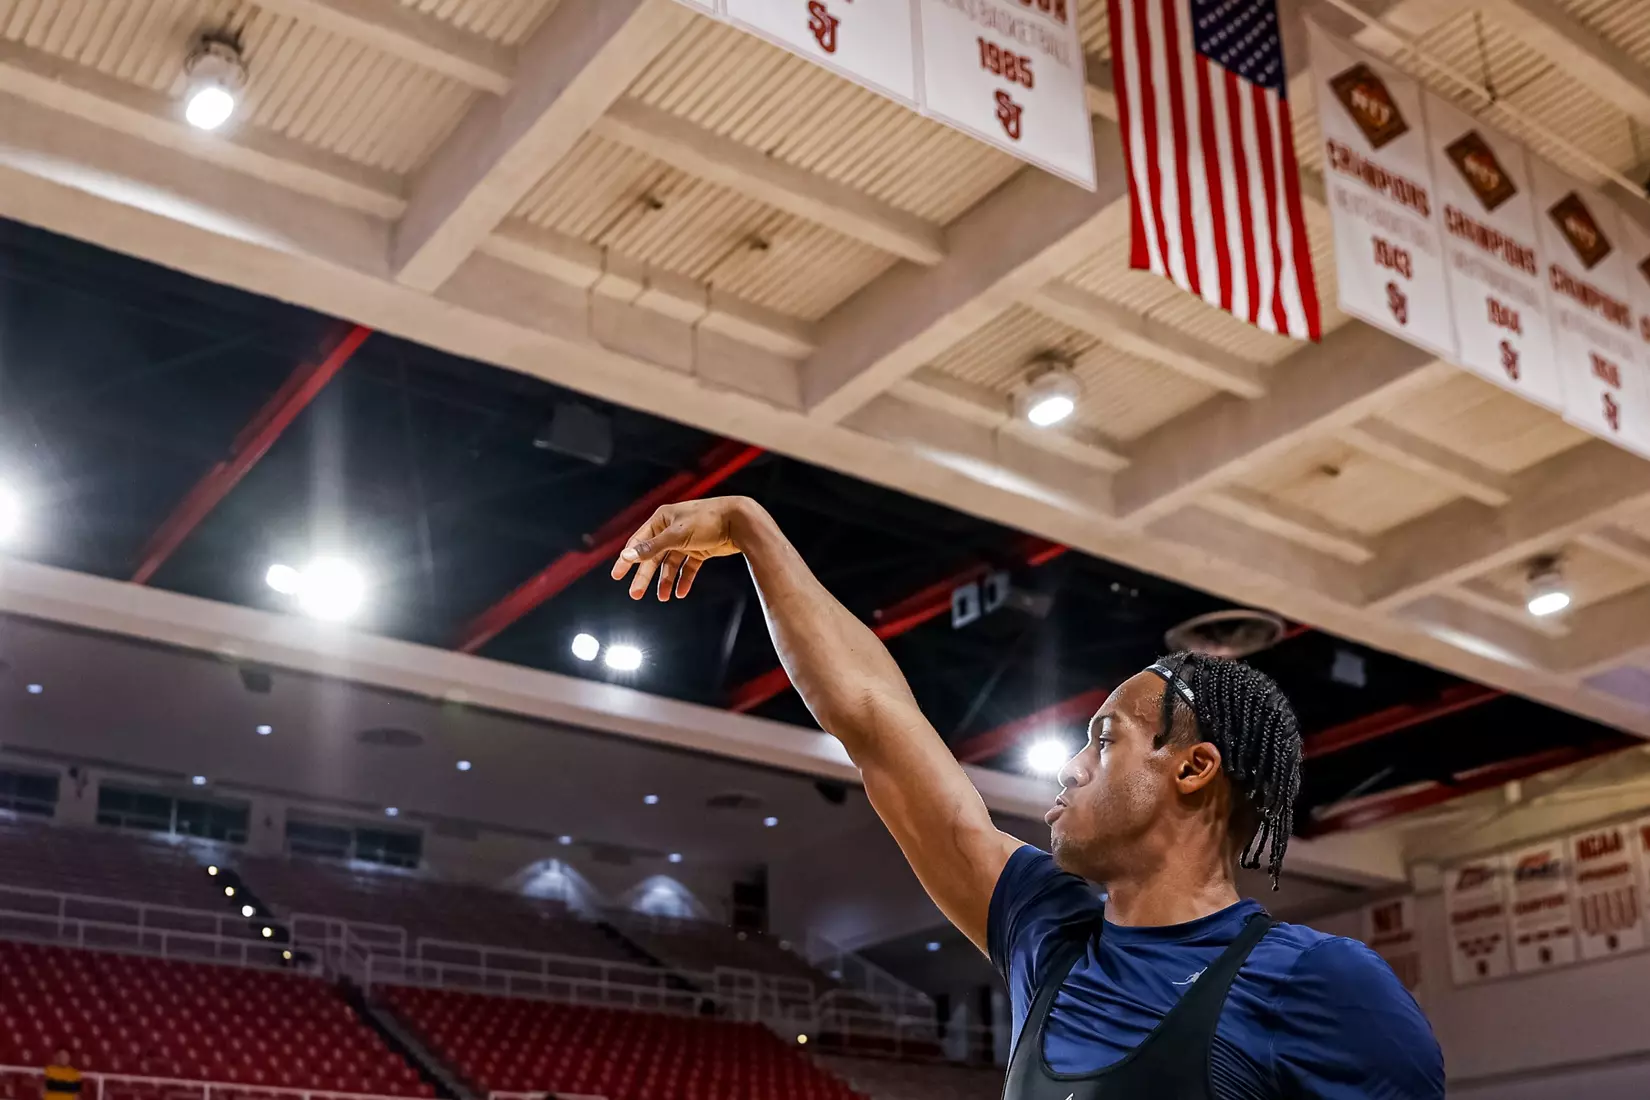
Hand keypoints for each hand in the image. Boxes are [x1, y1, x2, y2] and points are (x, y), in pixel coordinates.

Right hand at [610, 496, 753, 600]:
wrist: (740, 521)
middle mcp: (672, 529)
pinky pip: (688, 567)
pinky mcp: (700, 549)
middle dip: (645, 576)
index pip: (638, 542)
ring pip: (671, 564)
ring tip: (662, 597)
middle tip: (635, 594)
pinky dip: (684, 579)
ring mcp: (686, 540)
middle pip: (653, 556)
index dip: (627, 559)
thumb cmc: (707, 520)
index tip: (617, 575)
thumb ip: (651, 547)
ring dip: (665, 581)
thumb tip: (626, 555)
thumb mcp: (676, 534)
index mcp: (662, 519)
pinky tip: (681, 592)